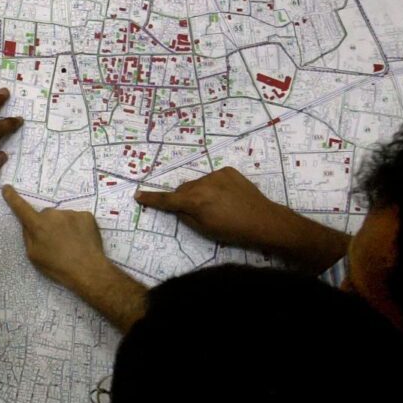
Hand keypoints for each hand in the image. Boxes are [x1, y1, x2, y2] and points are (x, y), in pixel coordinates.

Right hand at [2, 186, 145, 330]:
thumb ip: (29, 237)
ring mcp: (71, 213)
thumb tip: (28, 225)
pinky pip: (77, 219)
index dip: (13, 198)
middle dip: (47, 225)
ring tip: (71, 244)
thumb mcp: (34, 256)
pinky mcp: (86, 215)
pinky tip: (81, 240)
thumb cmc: (57, 267)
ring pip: (62, 217)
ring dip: (63, 226)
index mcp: (38, 225)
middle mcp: (53, 214)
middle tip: (55, 243)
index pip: (21, 208)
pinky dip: (78, 227)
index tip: (7, 188)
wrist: (88, 269)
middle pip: (46, 215)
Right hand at [134, 168, 348, 273]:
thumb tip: (176, 206)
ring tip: (216, 207)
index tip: (138, 195)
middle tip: (194, 213)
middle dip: (183, 199)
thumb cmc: (233, 231)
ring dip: (199, 193)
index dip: (152, 198)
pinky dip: (213, 187)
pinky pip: (213, 178)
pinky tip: (226, 198)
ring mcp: (216, 175)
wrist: (264, 221)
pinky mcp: (228, 171)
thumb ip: (185, 215)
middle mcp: (203, 183)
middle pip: (183, 190)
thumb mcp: (204, 229)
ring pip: (198, 184)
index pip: (167, 200)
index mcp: (195, 200)